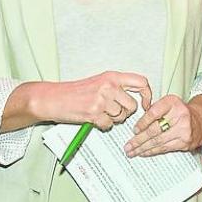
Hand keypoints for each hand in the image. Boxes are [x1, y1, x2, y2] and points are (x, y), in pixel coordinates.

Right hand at [33, 71, 152, 130]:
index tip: (145, 104)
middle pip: (132, 105)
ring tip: (100, 113)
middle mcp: (109, 86)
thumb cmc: (76, 91)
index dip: (147, 95)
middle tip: (113, 111)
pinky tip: (94, 118)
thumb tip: (137, 98)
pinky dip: (102, 125)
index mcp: (112, 76)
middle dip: (125, 113)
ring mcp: (101, 99)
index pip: (141, 82)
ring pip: (121, 117)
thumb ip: (117, 87)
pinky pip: (108, 125)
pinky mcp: (94, 113)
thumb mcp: (99, 82)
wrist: (54, 98)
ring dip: (113, 119)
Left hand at [124, 94, 201, 156]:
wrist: (201, 121)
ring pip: (158, 141)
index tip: (134, 130)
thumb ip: (154, 110)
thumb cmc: (180, 112)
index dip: (142, 123)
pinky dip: (152, 151)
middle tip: (128, 145)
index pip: (154, 113)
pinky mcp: (185, 142)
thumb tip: (136, 123)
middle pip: (154, 130)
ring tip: (132, 151)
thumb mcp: (168, 104)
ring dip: (142, 148)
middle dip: (138, 140)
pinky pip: (164, 148)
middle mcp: (180, 115)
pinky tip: (144, 152)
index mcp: (173, 102)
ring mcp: (183, 129)